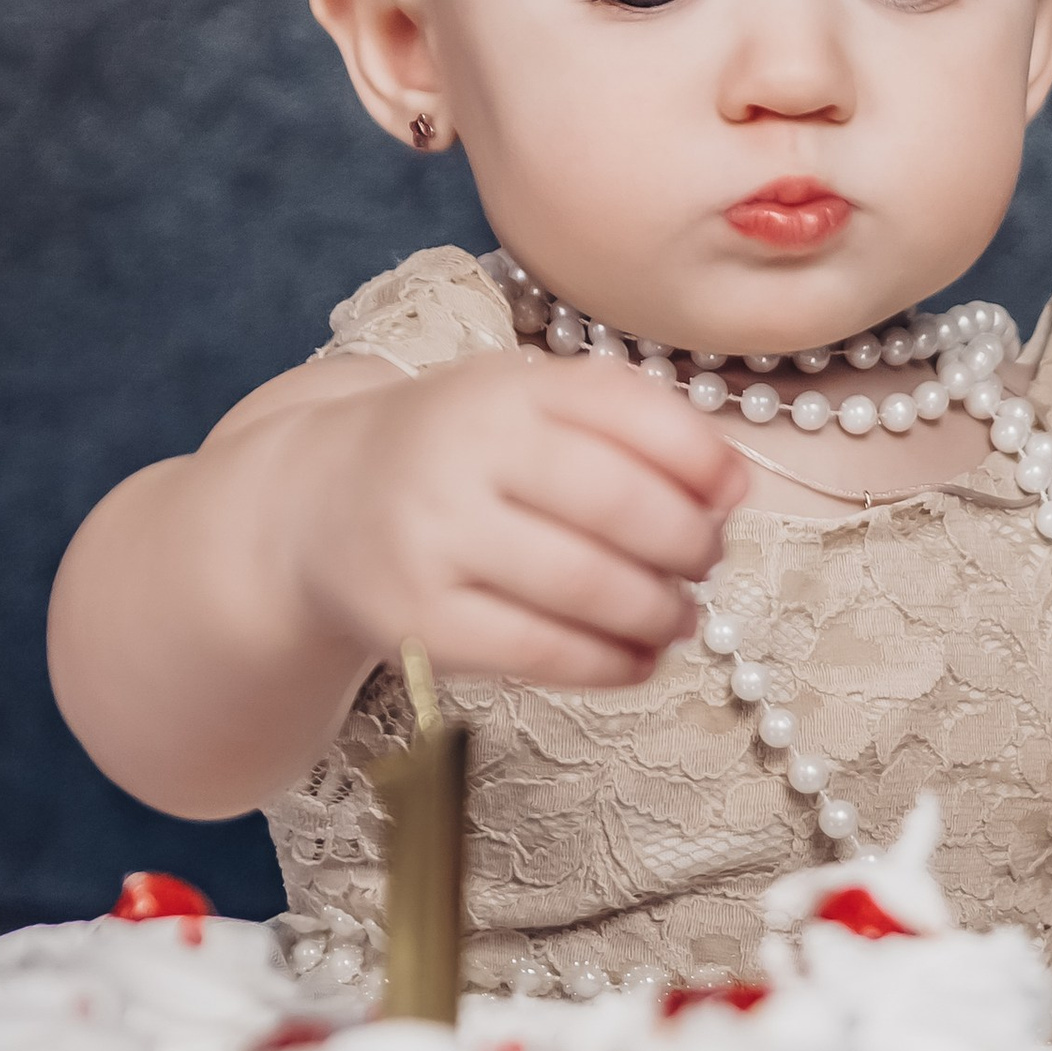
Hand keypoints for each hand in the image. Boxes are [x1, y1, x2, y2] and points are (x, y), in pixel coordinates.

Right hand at [290, 352, 746, 689]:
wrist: (317, 504)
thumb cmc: (456, 452)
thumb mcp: (525, 402)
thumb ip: (630, 420)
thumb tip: (734, 485)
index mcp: (501, 387)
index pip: (627, 412)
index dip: (700, 459)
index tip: (732, 496)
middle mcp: (462, 454)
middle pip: (617, 505)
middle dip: (688, 544)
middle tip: (705, 561)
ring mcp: (435, 540)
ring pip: (587, 586)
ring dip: (661, 612)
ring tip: (681, 616)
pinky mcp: (420, 621)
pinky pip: (542, 652)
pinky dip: (612, 663)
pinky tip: (639, 659)